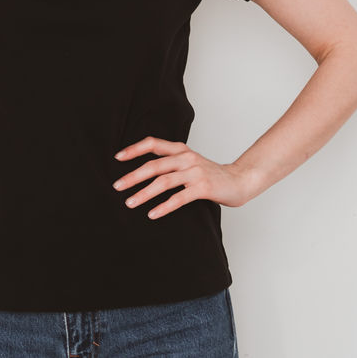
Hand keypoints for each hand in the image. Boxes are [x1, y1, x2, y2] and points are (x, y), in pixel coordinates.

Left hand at [111, 136, 258, 219]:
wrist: (240, 180)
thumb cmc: (211, 174)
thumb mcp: (190, 162)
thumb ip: (171, 162)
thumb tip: (143, 170)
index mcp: (181, 149)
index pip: (153, 143)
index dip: (134, 149)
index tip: (117, 158)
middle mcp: (186, 158)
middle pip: (154, 165)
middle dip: (133, 176)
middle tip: (117, 186)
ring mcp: (195, 172)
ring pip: (163, 181)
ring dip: (144, 193)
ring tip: (130, 203)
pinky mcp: (203, 188)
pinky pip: (179, 198)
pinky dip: (164, 206)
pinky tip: (152, 214)